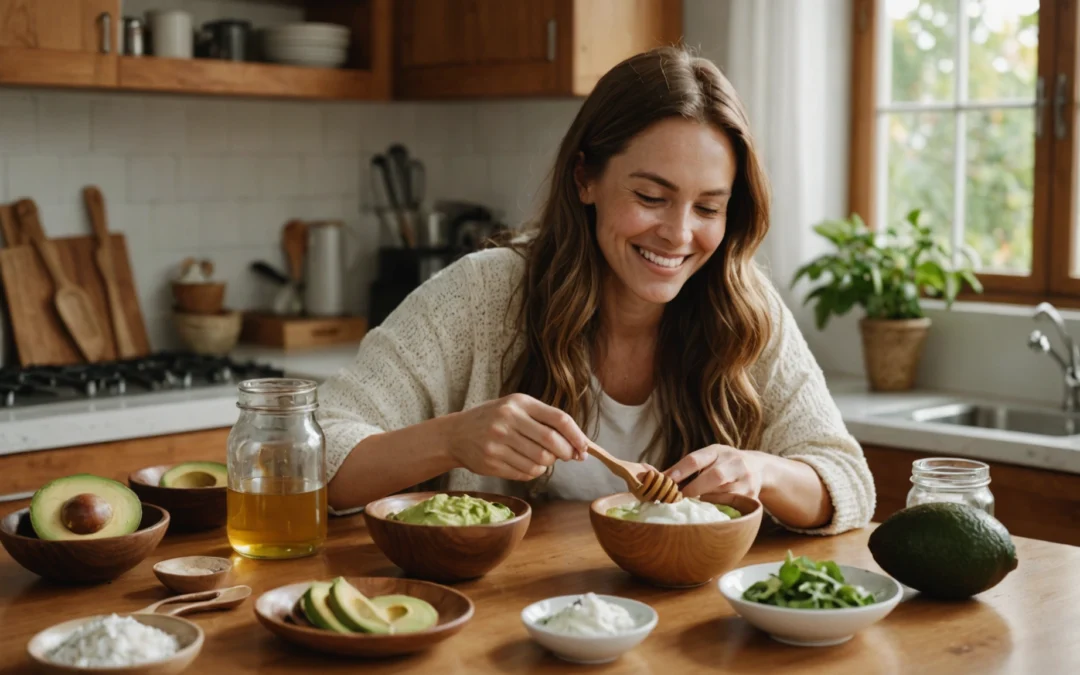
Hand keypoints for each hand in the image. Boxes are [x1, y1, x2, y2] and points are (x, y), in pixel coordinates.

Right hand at [443, 394, 588, 481]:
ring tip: (541, 459)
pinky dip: (533, 472)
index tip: (585, 448)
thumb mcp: (516, 409)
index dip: (577, 436)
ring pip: (540, 462)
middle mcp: (508, 419)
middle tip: (568, 456)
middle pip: (552, 443)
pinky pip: (525, 473)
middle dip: (566, 453)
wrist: (456, 434)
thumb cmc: (494, 420)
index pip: (559, 419)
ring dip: (547, 464)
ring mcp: (498, 441)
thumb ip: (545, 422)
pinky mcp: (492, 461)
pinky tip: (526, 464)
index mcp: (519, 403)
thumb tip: (578, 445)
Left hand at [663, 445, 767, 499]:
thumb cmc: (724, 463)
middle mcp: (735, 463)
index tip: (666, 481)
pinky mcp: (752, 497)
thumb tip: (660, 478)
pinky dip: (718, 508)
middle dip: (694, 489)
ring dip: (706, 501)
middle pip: (714, 476)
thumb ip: (687, 466)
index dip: (680, 470)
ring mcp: (746, 480)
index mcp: (718, 451)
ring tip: (692, 506)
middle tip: (679, 499)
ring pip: (723, 494)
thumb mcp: (708, 457)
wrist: (759, 468)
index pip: (697, 459)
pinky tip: (710, 512)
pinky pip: (732, 505)